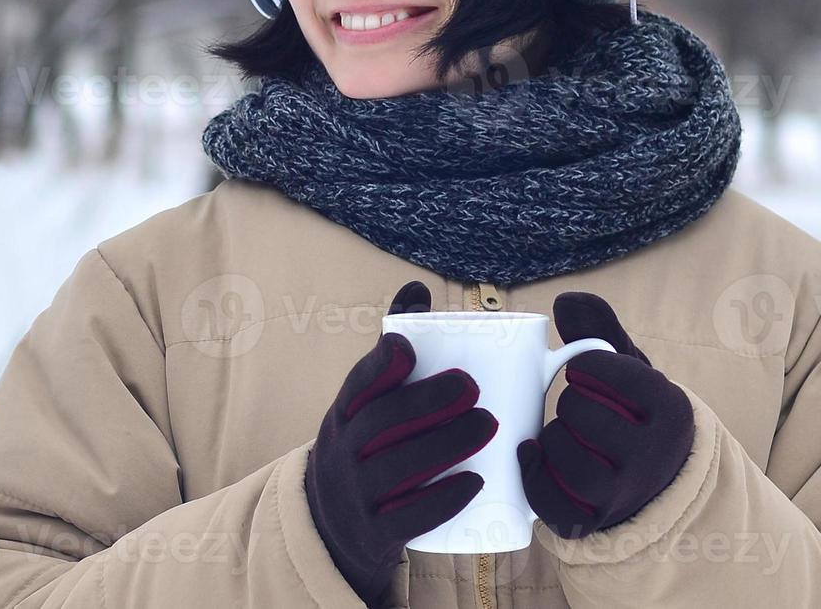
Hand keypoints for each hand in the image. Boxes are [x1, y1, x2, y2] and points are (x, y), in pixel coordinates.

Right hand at [306, 281, 498, 605]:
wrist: (333, 526)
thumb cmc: (368, 443)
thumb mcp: (366, 403)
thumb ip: (392, 350)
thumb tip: (417, 287)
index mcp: (344, 413)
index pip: (357, 385)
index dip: (379, 365)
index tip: (408, 348)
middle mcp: (343, 452)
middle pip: (381, 424)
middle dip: (427, 402)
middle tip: (473, 388)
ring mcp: (357, 495)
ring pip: (397, 468)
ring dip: (444, 444)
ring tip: (487, 425)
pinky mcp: (377, 533)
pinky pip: (409, 518)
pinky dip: (443, 498)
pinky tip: (476, 482)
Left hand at [516, 292, 693, 539]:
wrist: (656, 479)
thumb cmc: (632, 413)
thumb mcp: (629, 368)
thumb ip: (601, 328)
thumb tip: (564, 301)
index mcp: (667, 407)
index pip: (598, 368)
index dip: (583, 366)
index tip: (588, 373)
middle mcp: (654, 453)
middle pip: (577, 409)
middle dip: (568, 402)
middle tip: (577, 407)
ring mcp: (625, 492)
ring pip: (565, 455)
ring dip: (551, 438)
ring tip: (561, 432)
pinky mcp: (596, 521)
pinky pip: (552, 500)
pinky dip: (533, 474)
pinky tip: (529, 454)